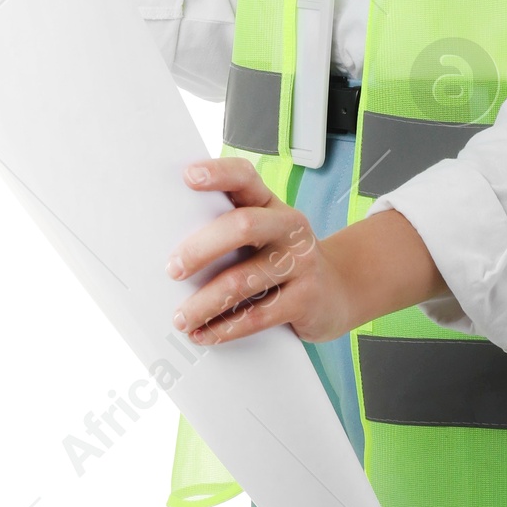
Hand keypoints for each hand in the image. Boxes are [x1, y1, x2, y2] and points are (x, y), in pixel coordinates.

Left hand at [164, 156, 458, 346]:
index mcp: (270, 203)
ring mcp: (301, 262)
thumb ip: (228, 229)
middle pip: (242, 226)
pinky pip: (258, 316)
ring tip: (180, 317)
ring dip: (205, 302)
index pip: (245, 177)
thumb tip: (167, 242)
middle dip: (200, 248)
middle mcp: (289, 226)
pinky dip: (226, 328)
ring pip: (244, 280)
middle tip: (172, 269)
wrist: (339, 290)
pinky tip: (205, 334)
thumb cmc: (283, 257)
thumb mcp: (264, 233)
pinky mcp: (306, 298)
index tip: (188, 177)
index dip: (218, 172)